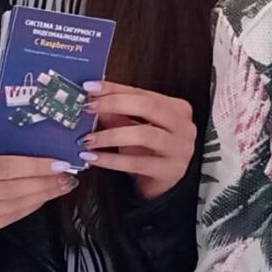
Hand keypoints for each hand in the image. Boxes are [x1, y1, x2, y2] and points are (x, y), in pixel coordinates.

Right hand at [0, 153, 77, 251]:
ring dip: (41, 195)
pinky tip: (41, 200)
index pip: (4, 166)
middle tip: (66, 176)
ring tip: (60, 187)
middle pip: (11, 187)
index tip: (58, 163)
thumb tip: (35, 159)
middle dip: (44, 181)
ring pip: (13, 204)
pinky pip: (8, 218)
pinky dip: (28, 208)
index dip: (34, 166)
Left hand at [80, 80, 196, 199]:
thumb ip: (117, 114)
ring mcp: (179, 148)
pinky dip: (111, 160)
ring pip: (143, 135)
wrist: (163, 184)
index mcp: (176, 108)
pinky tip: (94, 158)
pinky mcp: (169, 170)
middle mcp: (183, 126)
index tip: (90, 88)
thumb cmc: (150, 152)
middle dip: (115, 104)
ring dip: (110, 135)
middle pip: (149, 106)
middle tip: (89, 108)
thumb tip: (93, 100)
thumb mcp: (134, 128)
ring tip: (88, 139)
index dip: (114, 89)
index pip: (142, 92)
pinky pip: (137, 162)